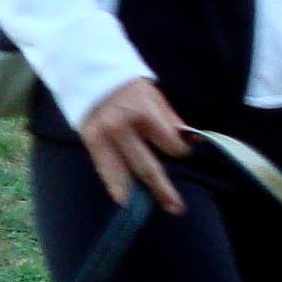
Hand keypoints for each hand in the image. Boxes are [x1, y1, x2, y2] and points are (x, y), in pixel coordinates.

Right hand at [79, 78, 189, 216]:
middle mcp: (124, 129)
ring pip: (123, 174)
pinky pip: (104, 169)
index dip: (181, 152)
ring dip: (135, 195)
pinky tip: (123, 198)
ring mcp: (105, 137)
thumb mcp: (154, 96)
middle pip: (148, 168)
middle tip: (177, 208)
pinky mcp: (90, 141)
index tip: (183, 154)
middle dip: (164, 190)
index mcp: (145, 115)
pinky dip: (114, 185)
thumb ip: (169, 121)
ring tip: (144, 210)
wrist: (90, 71)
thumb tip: (191, 141)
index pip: (170, 145)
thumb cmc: (128, 85)